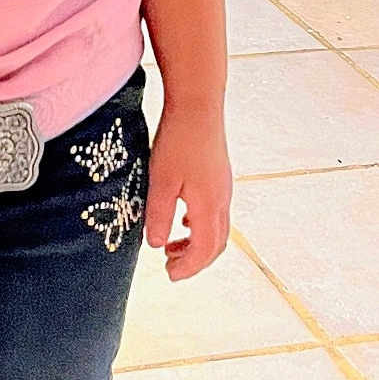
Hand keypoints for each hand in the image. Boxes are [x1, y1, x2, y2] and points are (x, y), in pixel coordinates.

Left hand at [144, 104, 232, 281]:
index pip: (204, 250)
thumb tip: (156, 245)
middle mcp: (222, 199)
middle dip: (195, 261)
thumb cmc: (177, 141)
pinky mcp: (219, 176)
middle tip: (170, 267)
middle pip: (216, 244)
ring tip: (171, 246)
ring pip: (217, 228)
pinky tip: (182, 219)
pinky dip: (200, 225)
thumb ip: (158, 215)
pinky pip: (215, 212)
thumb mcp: (161, 180)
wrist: (198, 104)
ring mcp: (224, 187)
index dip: (188, 267)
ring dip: (197, 244)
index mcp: (209, 205)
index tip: (169, 275)